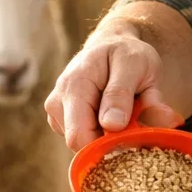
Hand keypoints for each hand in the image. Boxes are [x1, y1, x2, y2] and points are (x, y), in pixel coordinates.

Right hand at [44, 25, 181, 150]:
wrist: (114, 46)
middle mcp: (57, 102)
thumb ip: (123, 94)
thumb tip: (113, 125)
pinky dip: (100, 135)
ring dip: (106, 136)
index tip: (134, 137)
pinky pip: (82, 141)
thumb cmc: (127, 54)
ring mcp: (56, 113)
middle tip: (134, 121)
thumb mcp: (135, 64)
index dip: (107, 146)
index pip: (80, 136)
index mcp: (73, 86)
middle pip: (80, 145)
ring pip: (82, 145)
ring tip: (122, 112)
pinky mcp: (61, 122)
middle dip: (109, 141)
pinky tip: (110, 114)